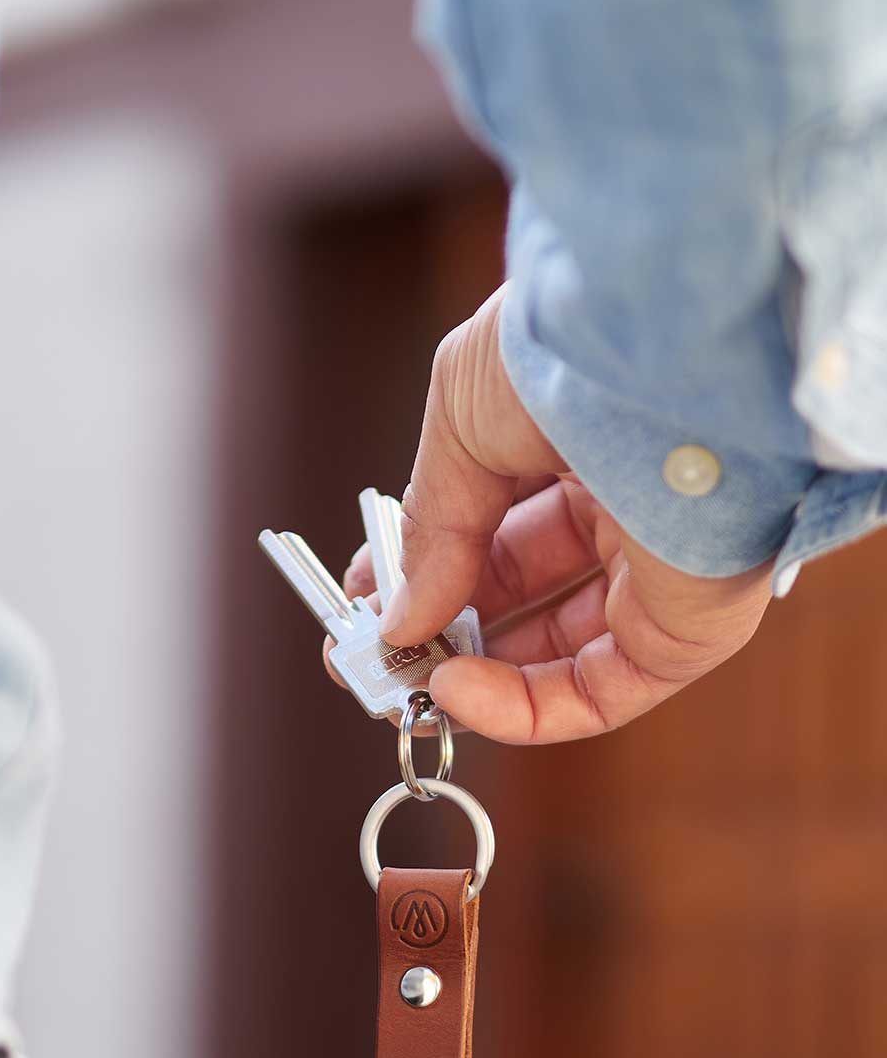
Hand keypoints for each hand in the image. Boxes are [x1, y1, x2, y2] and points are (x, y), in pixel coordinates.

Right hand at [326, 285, 771, 742]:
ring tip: (405, 682)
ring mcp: (663, 565)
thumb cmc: (561, 351)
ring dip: (472, 680)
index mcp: (580, 440)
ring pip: (562, 654)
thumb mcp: (458, 425)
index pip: (497, 528)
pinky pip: (602, 691)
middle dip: (443, 633)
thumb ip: (429, 527)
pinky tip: (455, 690)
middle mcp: (629, 504)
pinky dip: (524, 710)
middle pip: (527, 597)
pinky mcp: (693, 623)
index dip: (426, 571)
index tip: (363, 603)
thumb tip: (395, 620)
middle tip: (375, 659)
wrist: (660, 347)